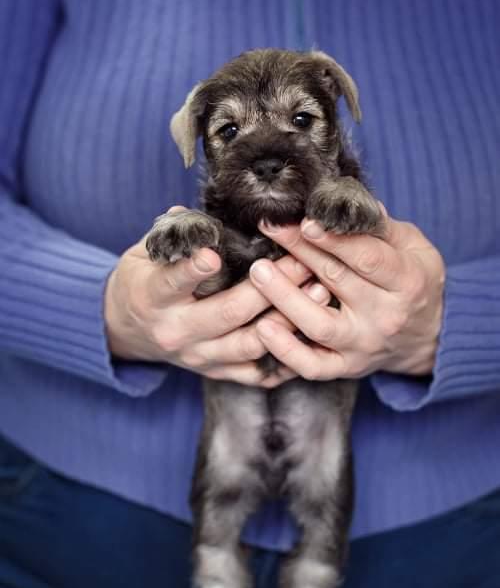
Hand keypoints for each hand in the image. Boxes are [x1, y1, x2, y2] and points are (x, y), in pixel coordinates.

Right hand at [105, 232, 330, 387]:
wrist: (125, 328)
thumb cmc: (142, 280)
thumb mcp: (144, 253)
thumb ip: (172, 236)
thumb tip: (194, 214)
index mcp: (152, 297)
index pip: (173, 282)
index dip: (192, 270)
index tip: (212, 255)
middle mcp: (175, 332)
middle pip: (228, 313)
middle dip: (270, 287)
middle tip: (303, 261)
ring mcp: (198, 357)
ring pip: (249, 344)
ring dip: (288, 319)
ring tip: (321, 292)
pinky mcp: (215, 373)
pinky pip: (256, 373)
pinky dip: (285, 357)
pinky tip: (312, 336)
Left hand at [248, 205, 445, 380]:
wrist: (429, 338)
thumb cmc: (415, 282)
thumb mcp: (415, 248)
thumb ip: (381, 227)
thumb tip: (348, 200)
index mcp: (406, 282)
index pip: (366, 257)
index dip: (333, 239)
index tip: (304, 221)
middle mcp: (384, 316)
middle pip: (335, 281)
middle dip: (299, 251)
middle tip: (269, 227)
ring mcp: (362, 345)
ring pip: (318, 325)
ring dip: (284, 298)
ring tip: (258, 272)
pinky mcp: (345, 367)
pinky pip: (312, 366)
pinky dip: (286, 351)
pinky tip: (262, 329)